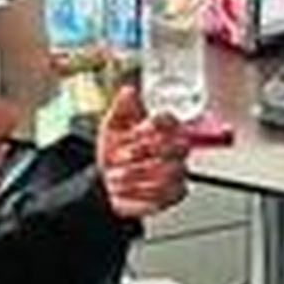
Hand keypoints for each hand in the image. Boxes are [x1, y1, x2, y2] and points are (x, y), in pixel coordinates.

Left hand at [96, 85, 189, 219]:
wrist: (106, 185)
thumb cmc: (112, 155)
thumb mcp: (111, 128)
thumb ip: (121, 109)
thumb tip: (129, 91)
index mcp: (161, 128)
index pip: (170, 120)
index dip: (153, 127)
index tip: (136, 132)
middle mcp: (174, 148)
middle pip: (178, 145)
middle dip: (145, 152)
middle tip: (122, 156)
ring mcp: (178, 170)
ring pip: (171, 170)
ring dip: (138, 174)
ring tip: (117, 176)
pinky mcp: (176, 192)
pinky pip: (170, 191)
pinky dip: (145, 191)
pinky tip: (130, 189)